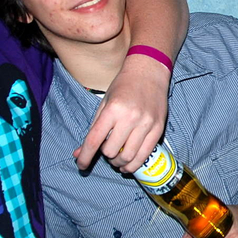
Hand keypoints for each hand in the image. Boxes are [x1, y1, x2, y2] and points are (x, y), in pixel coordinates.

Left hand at [74, 53, 170, 170]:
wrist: (149, 72)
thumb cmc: (124, 86)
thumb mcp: (104, 104)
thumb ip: (93, 129)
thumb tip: (79, 153)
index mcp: (113, 109)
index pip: (95, 140)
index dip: (85, 156)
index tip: (81, 164)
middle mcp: (130, 117)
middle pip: (111, 151)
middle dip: (105, 155)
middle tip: (106, 149)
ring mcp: (146, 124)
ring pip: (128, 157)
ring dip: (118, 162)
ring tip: (116, 158)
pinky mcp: (158, 129)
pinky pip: (145, 155)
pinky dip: (134, 164)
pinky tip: (128, 163)